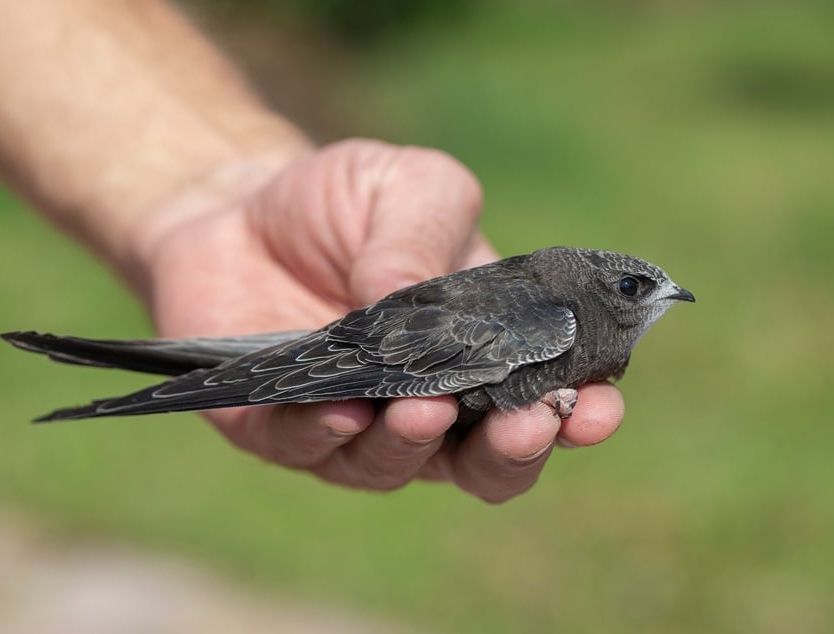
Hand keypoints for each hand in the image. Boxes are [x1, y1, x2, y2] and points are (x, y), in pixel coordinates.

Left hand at [133, 139, 624, 502]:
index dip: (580, 414)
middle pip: (484, 463)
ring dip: (416, 443)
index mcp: (482, 351)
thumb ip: (425, 233)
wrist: (236, 211)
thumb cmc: (342, 203)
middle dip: (511, 452)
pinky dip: (327, 433)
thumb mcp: (407, 187)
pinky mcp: (283, 429)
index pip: (545, 398)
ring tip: (423, 407)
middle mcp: (430, 403)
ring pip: (397, 466)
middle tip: (524, 423)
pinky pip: (309, 448)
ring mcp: (358, 426)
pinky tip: (338, 405)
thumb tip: (415, 296)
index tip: (597, 409)